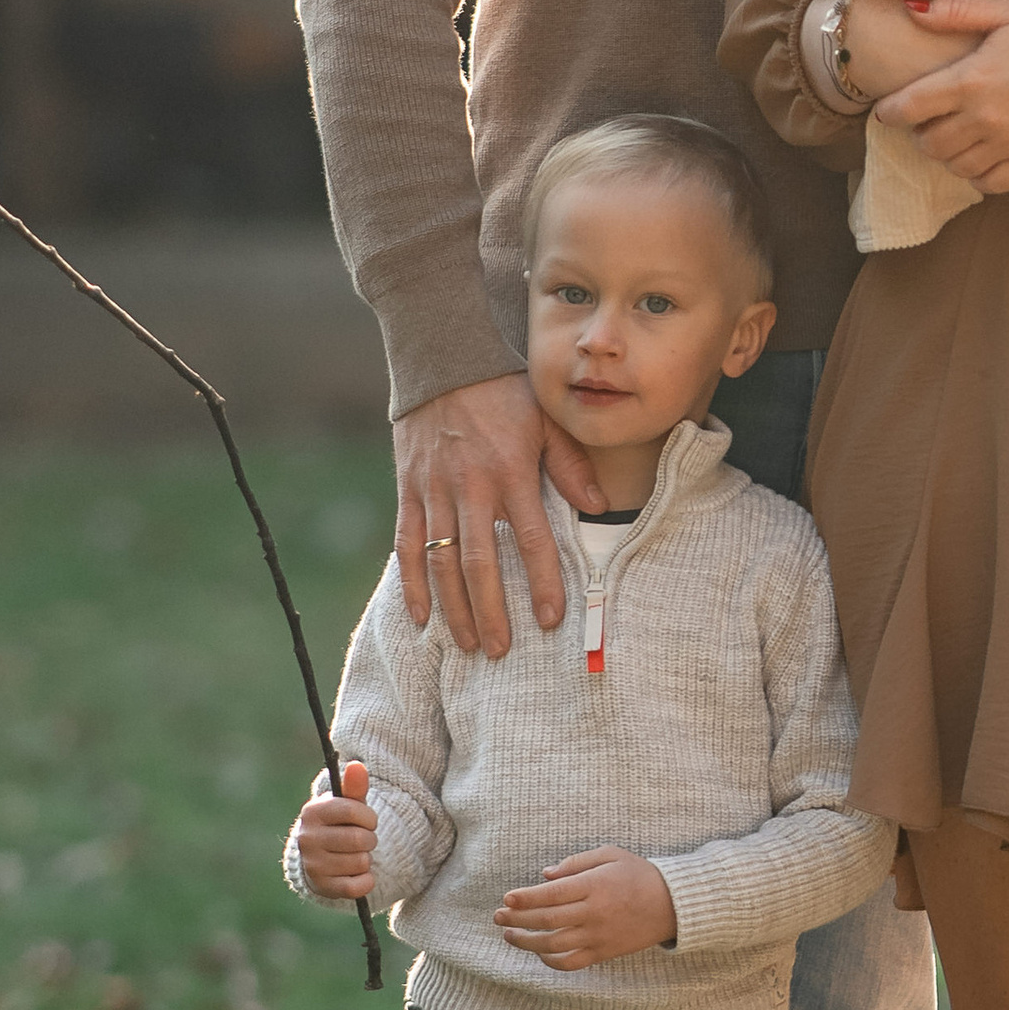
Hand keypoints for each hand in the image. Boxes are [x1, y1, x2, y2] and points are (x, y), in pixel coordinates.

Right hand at [298, 760, 377, 900]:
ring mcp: (313, 864)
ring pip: (360, 862)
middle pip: (359, 839)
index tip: (368, 820)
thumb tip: (357, 766)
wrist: (320, 856)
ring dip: (366, 859)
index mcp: (312, 812)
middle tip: (361, 839)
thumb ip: (354, 787)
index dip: (368, 816)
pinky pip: (356, 886)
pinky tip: (358, 873)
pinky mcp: (322, 887)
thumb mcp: (346, 804)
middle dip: (369, 839)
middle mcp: (307, 838)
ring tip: (354, 854)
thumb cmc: (338, 823)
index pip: (351, 810)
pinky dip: (365, 881)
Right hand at [395, 372, 601, 655]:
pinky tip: (422, 617)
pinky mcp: (408, 490)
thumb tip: (601, 506)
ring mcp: (434, 491)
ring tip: (468, 645)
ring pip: (442, 562)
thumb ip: (572, 466)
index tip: (552, 619)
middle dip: (491, 612)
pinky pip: (407, 545)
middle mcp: (470, 487)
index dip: (543, 582)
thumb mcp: (548, 419)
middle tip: (500, 651)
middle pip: (480, 563)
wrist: (444, 358)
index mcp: (511, 472)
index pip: (532, 539)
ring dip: (455, 608)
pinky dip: (412, 584)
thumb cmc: (505, 391)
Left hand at [494, 848, 678, 970]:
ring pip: (553, 945)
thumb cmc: (639, 874)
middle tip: (498, 916)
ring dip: (526, 942)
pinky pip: (571, 962)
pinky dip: (550, 960)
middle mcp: (594, 913)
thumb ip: (576, 862)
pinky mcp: (604, 952)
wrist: (672, 904)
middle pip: (546, 920)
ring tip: (509, 935)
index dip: (525, 898)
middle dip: (517, 919)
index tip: (507, 898)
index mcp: (595, 886)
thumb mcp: (611, 855)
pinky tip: (539, 951)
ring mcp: (598, 936)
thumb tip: (545, 875)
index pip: (551, 894)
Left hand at [836, 0, 1008, 205]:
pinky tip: (982, 159)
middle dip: (919, 134)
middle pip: (929, 143)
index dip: (890, 111)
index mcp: (972, 78)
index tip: (886, 111)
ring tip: (954, 139)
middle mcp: (984, 118)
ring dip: (948, 155)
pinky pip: (990, 184)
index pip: (909, 106)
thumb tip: (910, 11)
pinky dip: (978, 176)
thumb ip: (958, 13)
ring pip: (956, 166)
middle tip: (925, 122)